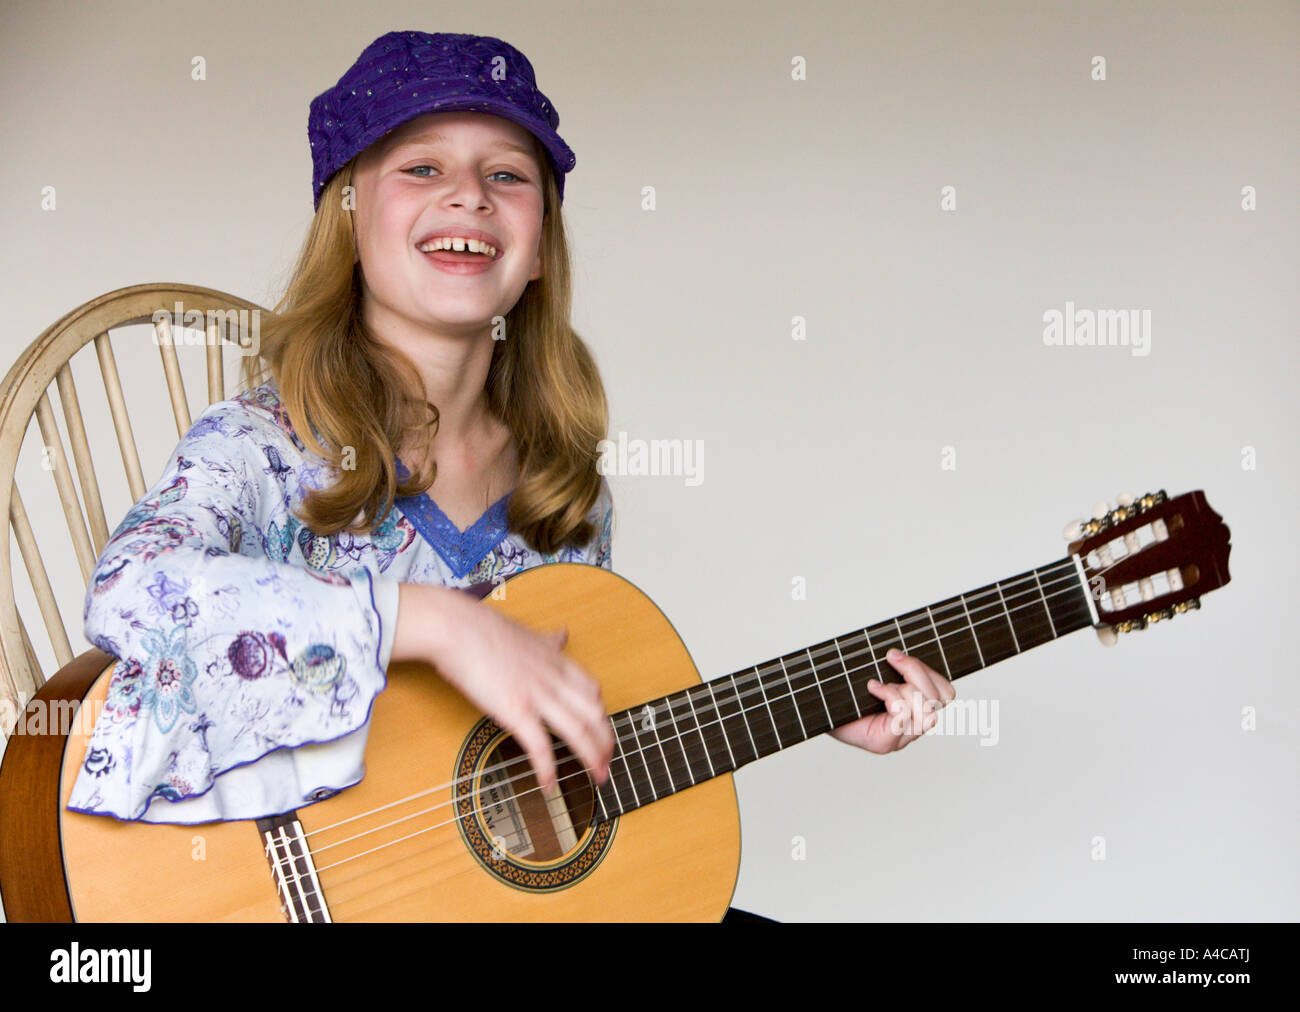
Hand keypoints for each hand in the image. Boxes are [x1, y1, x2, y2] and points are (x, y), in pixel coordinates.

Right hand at [395, 584, 613, 793]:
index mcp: (556, 661)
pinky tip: (549, 785)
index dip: (602, 714)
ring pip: (579, 731)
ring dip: (593, 758)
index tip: (603, 729)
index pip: (593, 690)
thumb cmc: (483, 628)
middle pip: (595, 714)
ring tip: (598, 777)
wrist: (457, 628)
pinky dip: (548, 769)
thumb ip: (548, 641)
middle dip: (607, 742)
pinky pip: (540, 746)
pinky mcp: (516, 711)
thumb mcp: (526, 632)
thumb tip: (562, 635)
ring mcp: (537, 695)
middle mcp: (554, 679)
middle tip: (608, 762)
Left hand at [829, 648, 954, 753]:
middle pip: (940, 699)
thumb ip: (898, 668)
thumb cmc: (843, 695)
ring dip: (904, 689)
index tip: (895, 655)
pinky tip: (873, 689)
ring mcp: (901, 738)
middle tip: (891, 659)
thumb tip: (902, 651)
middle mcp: (913, 728)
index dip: (928, 671)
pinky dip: (890, 697)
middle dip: (916, 672)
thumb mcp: (876, 674)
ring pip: (928, 710)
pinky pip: (904, 716)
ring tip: (879, 684)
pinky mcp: (885, 744)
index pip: (946, 693)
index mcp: (916, 710)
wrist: (815, 711)